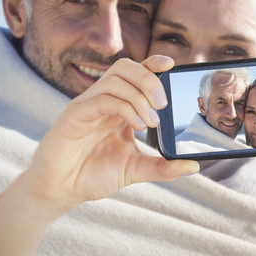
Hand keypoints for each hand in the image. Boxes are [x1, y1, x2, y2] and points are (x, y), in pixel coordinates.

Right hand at [21, 56, 198, 211]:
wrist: (61, 191)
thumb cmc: (93, 175)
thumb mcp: (135, 169)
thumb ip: (164, 167)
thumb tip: (194, 166)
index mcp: (118, 106)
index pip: (136, 73)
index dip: (153, 64)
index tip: (171, 65)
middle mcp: (103, 100)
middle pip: (126, 68)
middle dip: (149, 79)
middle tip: (163, 104)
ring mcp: (88, 105)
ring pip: (115, 78)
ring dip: (139, 96)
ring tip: (151, 121)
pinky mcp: (75, 115)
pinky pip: (102, 98)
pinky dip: (124, 107)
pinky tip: (137, 126)